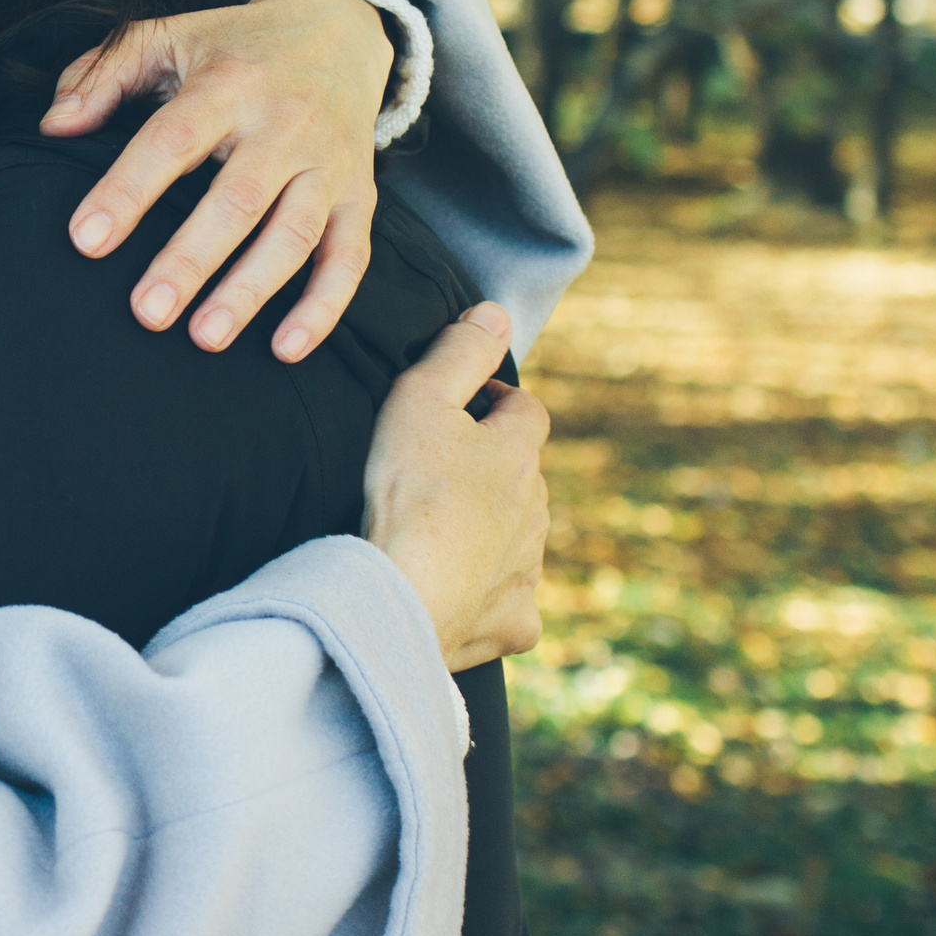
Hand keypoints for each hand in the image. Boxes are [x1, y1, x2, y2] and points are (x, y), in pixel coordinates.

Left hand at [40, 0, 391, 362]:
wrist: (337, 32)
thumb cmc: (232, 48)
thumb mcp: (165, 38)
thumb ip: (102, 75)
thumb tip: (53, 126)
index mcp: (228, 84)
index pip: (172, 139)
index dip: (128, 189)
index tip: (85, 240)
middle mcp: (284, 124)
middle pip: (236, 199)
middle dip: (191, 259)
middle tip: (146, 312)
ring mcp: (327, 163)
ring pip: (293, 234)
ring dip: (249, 290)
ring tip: (203, 338)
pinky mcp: (359, 196)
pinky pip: (348, 258)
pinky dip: (324, 307)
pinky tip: (286, 350)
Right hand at [360, 303, 549, 670]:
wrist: (399, 597)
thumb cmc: (404, 494)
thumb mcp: (419, 400)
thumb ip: (459, 352)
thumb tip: (496, 313)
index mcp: (517, 454)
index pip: (526, 410)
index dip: (496, 400)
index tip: (462, 405)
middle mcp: (536, 512)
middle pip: (524, 475)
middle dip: (493, 466)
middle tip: (438, 469)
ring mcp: (528, 571)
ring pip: (521, 537)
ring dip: (493, 528)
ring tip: (441, 530)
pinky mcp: (514, 622)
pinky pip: (513, 602)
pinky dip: (491, 594)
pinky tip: (460, 593)